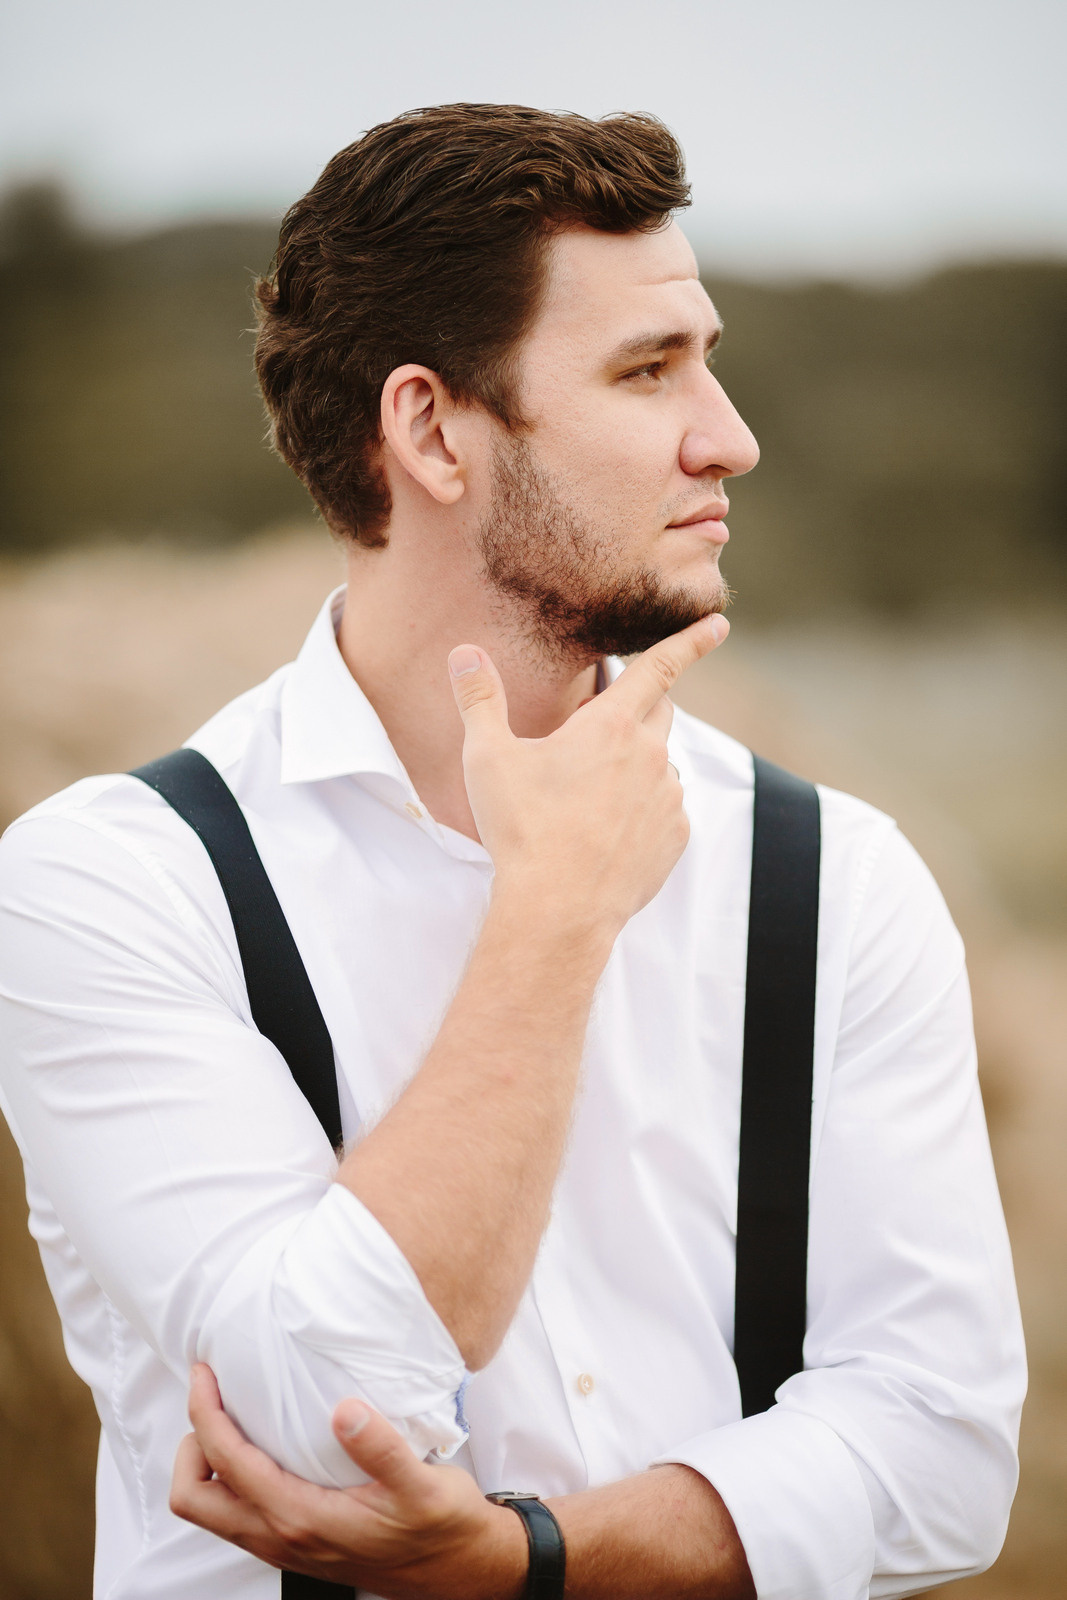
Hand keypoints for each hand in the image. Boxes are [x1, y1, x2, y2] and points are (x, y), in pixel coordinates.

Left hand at [170, 1365, 526, 1598]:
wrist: (458, 1571)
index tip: (205, 1372)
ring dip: (206, 1461)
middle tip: (211, 1394)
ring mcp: (284, 1544)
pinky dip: (229, 1476)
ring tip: (230, 1411)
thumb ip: (383, 1449)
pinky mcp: (294, 1541)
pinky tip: (262, 1441)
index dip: (206, 1414)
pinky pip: (236, 1511)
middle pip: (194, 1500)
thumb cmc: (440, 1528)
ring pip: (211, 1510)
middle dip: (189, 1443)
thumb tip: (345, 1410)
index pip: (227, 1464)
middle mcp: (280, 1536)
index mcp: (300, 1519)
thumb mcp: (421, 1486)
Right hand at [449, 614, 727, 933]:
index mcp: (610, 726)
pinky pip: (666, 810)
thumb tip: (464, 654)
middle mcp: (650, 756)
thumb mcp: (488, 759)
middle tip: (599, 724)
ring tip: (590, 795)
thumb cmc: (522, 830)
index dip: (691, 641)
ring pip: (661, 765)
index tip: (719, 623)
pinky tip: (607, 830)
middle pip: (660, 712)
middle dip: (641, 707)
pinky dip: (644, 809)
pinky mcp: (674, 839)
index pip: (660, 668)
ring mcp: (667, 799)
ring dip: (637, 765)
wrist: (557, 909)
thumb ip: (479, 700)